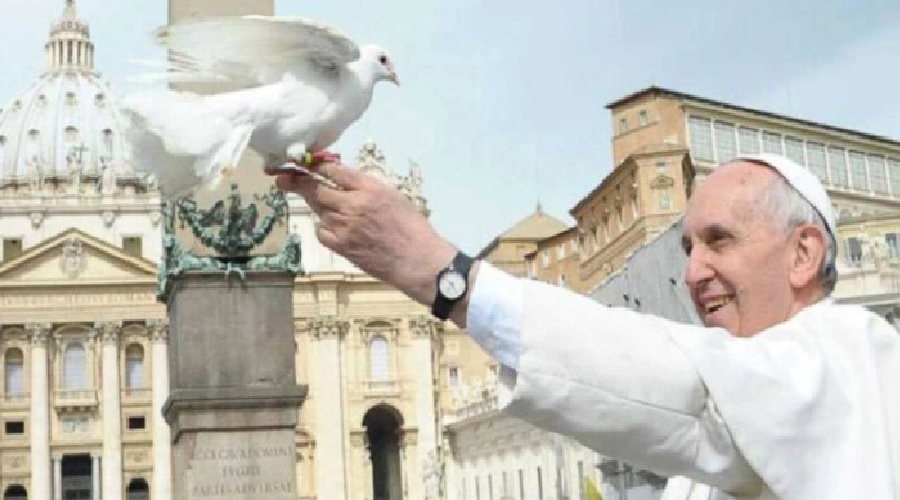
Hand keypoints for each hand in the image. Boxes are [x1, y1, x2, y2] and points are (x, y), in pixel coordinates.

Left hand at [276, 163, 458, 307]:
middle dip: (296, 181)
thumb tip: (341, 178)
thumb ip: (365, 186)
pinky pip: (321, 230)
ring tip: (320, 202)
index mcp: (368, 188)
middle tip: (283, 178)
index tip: (302, 162)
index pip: (332, 170)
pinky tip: (335, 226)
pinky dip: (324, 225)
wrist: (417, 260)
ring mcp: (343, 226)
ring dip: (315, 203)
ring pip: (317, 208)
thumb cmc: (411, 227)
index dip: (313, 164)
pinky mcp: (340, 245)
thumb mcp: (392, 196)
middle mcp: (352, 204)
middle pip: (315, 188)